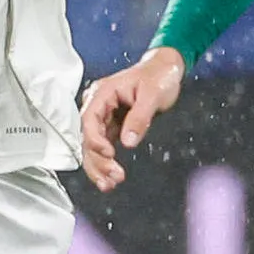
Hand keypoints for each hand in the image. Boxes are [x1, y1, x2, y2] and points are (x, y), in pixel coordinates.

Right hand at [77, 47, 186, 191]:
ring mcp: (104, 116)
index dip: (95, 139)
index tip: (108, 153)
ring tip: (109, 184)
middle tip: (114, 176)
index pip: (89, 119)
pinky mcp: (112, 125)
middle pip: (87, 137)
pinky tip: (110, 177)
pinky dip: (105, 163)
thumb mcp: (152, 95)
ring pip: (92, 146)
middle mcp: (98, 105)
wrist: (166, 70)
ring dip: (99, 166)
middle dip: (98, 159)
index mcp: (103, 92)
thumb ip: (140, 117)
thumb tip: (129, 140)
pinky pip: (103, 146)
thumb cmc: (159, 76)